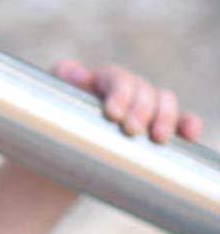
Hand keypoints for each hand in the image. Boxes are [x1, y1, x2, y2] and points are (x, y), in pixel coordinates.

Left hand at [50, 60, 203, 143]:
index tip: (112, 114)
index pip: (116, 78)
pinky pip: (177, 122)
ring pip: (163, 101)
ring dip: (166, 116)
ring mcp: (139, 109)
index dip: (119, 92)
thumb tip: (71, 71)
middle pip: (142, 89)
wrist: (54, 162)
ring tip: (157, 139)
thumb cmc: (48, 133)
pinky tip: (189, 135)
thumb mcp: (45, 111)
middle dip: (141, 108)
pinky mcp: (151, 130)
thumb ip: (55, 88)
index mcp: (96, 84)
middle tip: (131, 130)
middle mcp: (122, 92)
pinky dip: (186, 125)